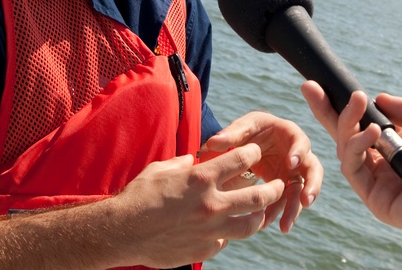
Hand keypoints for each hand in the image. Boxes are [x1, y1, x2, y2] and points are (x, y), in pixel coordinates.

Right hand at [112, 143, 289, 266]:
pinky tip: (224, 229)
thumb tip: (194, 162)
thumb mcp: (161, 169)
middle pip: (258, 195)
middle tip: (279, 185)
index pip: (241, 160)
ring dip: (259, 217)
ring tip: (261, 212)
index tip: (255, 151)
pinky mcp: (205, 250)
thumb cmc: (138, 196)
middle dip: (274, 189)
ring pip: (251, 225)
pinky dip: (228, 233)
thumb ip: (183, 165)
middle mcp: (211, 204)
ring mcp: (210, 230)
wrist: (122, 232)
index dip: (252, 152)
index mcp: (201, 178)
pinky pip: (226, 241)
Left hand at [199, 111, 322, 232]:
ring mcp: (294, 173)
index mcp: (290, 135)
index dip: (298, 153)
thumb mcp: (243, 127)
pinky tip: (265, 224)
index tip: (291, 164)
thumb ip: (231, 133)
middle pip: (313, 170)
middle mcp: (298, 155)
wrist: (251, 142)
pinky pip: (285, 202)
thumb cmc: (251, 130)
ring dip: (294, 209)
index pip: (301, 143)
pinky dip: (277, 213)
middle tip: (306, 201)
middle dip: (312, 186)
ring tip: (284, 226)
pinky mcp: (286, 187)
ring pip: (300, 192)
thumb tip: (213, 143)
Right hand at [301, 82, 401, 255]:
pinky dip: (357, 147)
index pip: (365, 124)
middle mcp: (386, 164)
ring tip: (358, 104)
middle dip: (326, 111)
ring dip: (347, 124)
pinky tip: (370, 131)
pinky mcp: (377, 200)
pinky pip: (354, 170)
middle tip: (311, 87)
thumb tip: (379, 98)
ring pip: (346, 150)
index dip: (345, 106)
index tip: (325, 84)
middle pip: (345, 136)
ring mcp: (380, 182)